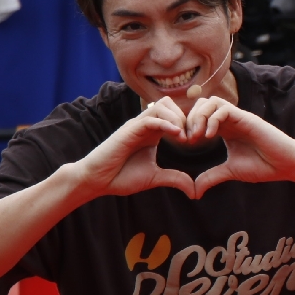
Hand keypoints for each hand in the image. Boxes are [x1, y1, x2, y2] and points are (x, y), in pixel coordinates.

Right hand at [73, 98, 198, 199]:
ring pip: (162, 106)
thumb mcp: (155, 178)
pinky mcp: (129, 130)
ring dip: (178, 119)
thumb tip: (195, 191)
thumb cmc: (121, 177)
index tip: (198, 141)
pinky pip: (151, 118)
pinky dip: (166, 124)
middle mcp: (145, 125)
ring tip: (184, 138)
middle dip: (186, 118)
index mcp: (153, 133)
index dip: (189, 124)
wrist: (97, 181)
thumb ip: (175, 179)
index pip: (175, 115)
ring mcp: (136, 126)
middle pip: (170, 104)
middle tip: (193, 138)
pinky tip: (177, 136)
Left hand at [176, 96, 294, 196]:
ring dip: (199, 116)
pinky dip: (212, 119)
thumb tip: (194, 191)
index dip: (188, 126)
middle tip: (190, 139)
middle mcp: (230, 120)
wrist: (286, 165)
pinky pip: (224, 108)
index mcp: (225, 129)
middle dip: (190, 119)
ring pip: (211, 101)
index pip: (199, 115)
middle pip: (201, 104)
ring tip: (198, 136)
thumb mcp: (230, 171)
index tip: (186, 144)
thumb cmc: (263, 166)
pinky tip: (211, 136)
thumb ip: (211, 177)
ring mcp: (238, 117)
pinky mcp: (246, 118)